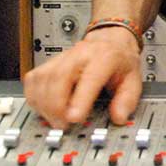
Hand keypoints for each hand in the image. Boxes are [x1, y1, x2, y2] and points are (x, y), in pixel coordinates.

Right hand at [23, 26, 142, 128]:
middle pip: (59, 77)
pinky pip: (33, 79)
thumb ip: (127, 100)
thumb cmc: (119, 60)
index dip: (80, 99)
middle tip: (63, 124)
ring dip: (45, 104)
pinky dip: (34, 96)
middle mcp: (79, 55)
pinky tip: (44, 108)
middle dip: (57, 105)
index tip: (74, 118)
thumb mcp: (133, 79)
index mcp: (103, 57)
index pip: (89, 78)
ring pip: (42, 78)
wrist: (109, 40)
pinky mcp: (48, 63)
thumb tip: (119, 118)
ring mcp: (61, 57)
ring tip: (55, 120)